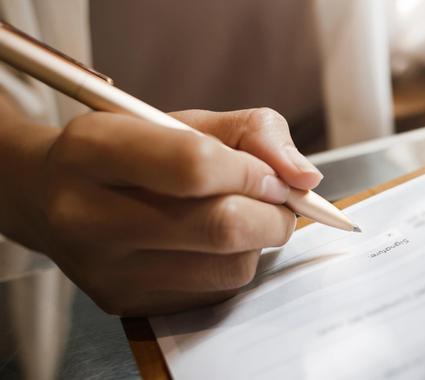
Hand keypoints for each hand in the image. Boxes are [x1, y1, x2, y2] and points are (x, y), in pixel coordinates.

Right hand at [3, 108, 321, 315]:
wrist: (53, 197)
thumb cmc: (131, 151)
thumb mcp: (184, 120)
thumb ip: (255, 132)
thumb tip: (305, 177)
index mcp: (95, 149)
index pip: (196, 165)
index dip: (253, 171)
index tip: (273, 176)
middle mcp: (88, 214)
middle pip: (221, 225)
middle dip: (273, 214)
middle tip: (277, 202)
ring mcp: (106, 267)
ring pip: (229, 267)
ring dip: (257, 243)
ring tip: (240, 218)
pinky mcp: (125, 303)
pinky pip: (215, 293)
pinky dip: (232, 266)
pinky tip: (211, 245)